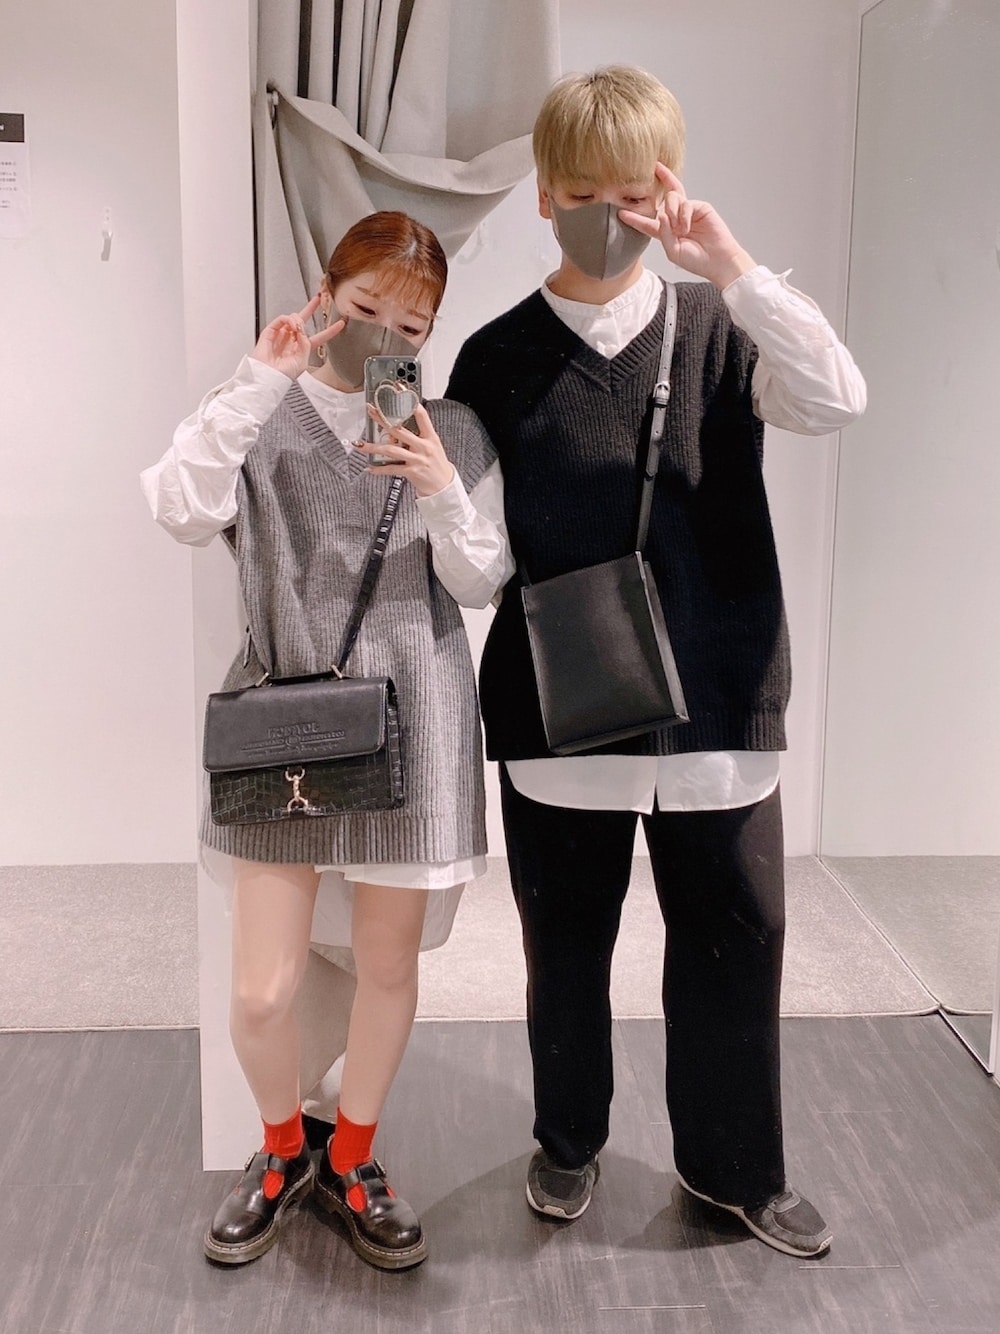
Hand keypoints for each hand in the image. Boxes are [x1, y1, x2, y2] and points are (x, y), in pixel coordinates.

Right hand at [251, 295, 344, 378]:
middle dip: (311, 308)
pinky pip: (282, 319)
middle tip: (318, 299)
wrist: (268, 376)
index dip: (330, 330)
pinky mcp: (271, 331)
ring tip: (298, 327)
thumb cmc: (283, 374)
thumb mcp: (302, 360)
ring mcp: (282, 335)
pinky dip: (289, 319)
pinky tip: (292, 325)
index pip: (319, 337)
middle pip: (304, 320)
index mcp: (303, 349)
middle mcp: (293, 340)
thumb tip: (302, 328)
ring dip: (298, 320)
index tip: (341, 323)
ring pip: (293, 318)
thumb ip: (305, 343)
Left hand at [355, 403, 454, 497]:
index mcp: (430, 436)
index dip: (410, 400)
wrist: (444, 485)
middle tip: (371, 411)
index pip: (421, 414)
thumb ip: (418, 434)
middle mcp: (423, 446)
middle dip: (382, 419)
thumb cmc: (436, 464)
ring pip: (391, 450)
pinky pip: (392, 469)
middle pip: (399, 430)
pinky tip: (370, 468)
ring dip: (373, 447)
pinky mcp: (411, 472)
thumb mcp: (433, 444)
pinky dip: (379, 469)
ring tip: (360, 444)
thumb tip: (399, 424)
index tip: (399, 389)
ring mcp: (417, 459)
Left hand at [619, 162, 756, 288]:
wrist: (718, 261)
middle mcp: (676, 219)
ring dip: (672, 212)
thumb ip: (663, 234)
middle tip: (654, 167)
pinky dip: (683, 215)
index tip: (621, 213)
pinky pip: (685, 203)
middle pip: (664, 197)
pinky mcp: (700, 207)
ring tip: (680, 229)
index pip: (648, 223)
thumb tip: (661, 213)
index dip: (635, 218)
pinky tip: (687, 228)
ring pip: (672, 198)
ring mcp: (688, 211)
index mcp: (667, 232)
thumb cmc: (696, 260)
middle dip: (660, 181)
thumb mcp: (673, 251)